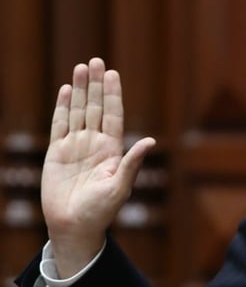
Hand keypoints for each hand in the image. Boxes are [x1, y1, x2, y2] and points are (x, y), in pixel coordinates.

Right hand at [41, 58, 155, 277]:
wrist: (74, 226)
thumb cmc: (101, 211)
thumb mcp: (120, 186)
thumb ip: (132, 163)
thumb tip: (149, 141)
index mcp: (112, 149)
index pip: (113, 115)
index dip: (113, 94)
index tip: (113, 74)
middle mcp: (94, 143)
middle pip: (95, 107)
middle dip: (96, 84)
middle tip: (96, 61)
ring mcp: (74, 146)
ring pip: (77, 111)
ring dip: (79, 90)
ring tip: (81, 68)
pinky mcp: (56, 153)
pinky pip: (59, 125)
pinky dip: (62, 107)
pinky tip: (65, 91)